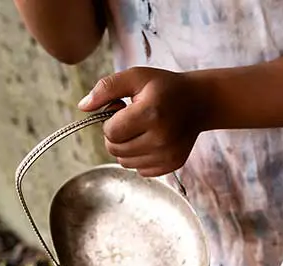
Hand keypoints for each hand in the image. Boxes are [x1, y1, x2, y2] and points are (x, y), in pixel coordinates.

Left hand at [78, 67, 205, 176]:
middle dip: (116, 135)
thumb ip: (106, 88)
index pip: (110, 133)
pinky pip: (141, 171)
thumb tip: (83, 107)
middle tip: (132, 120)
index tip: (122, 110)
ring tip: (142, 130)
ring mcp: (168, 154)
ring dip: (126, 148)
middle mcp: (161, 138)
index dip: (110, 121)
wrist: (199, 102)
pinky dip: (140, 158)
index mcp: (151, 114)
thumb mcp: (135, 77)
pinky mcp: (173, 164)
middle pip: (115, 150)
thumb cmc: (164, 87)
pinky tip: (151, 141)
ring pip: (125, 163)